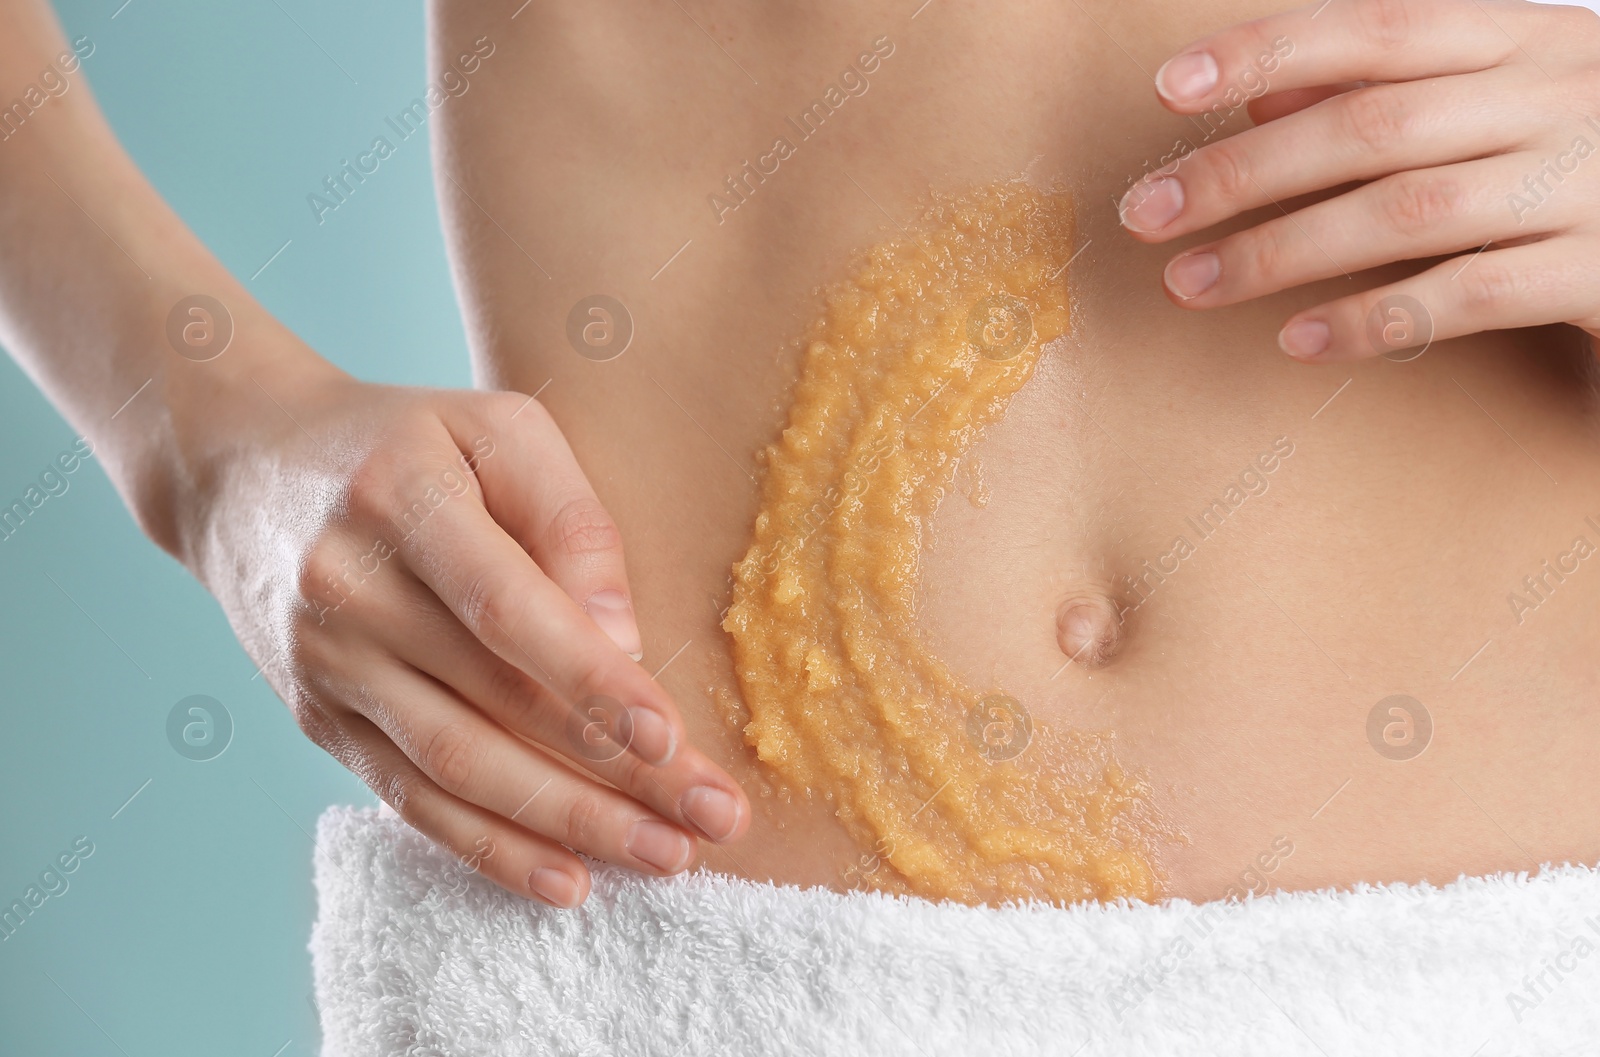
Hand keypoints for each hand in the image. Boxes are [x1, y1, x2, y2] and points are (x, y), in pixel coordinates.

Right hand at [182, 358, 748, 907]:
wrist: (241, 471)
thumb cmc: (405, 441)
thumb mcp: (496, 429)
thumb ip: (569, 517)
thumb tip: (623, 639)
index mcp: (402, 500)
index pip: (507, 609)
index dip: (589, 681)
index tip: (670, 738)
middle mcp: (349, 591)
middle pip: (495, 704)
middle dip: (615, 774)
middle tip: (713, 817)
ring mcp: (327, 665)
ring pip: (458, 768)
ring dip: (569, 824)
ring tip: (667, 855)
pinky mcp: (320, 719)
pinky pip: (412, 798)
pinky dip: (491, 847)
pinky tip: (568, 880)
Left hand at [1118, 0, 1599, 360]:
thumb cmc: (1588, 158)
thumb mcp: (1500, 102)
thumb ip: (1390, 93)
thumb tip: (1262, 96)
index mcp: (1524, 40)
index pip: (1376, 27)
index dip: (1265, 48)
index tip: (1169, 86)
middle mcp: (1555, 95)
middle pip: (1371, 122)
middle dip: (1243, 170)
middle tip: (1146, 214)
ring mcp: (1584, 182)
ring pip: (1407, 208)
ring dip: (1282, 250)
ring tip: (1191, 284)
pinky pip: (1468, 295)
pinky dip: (1375, 318)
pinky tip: (1300, 339)